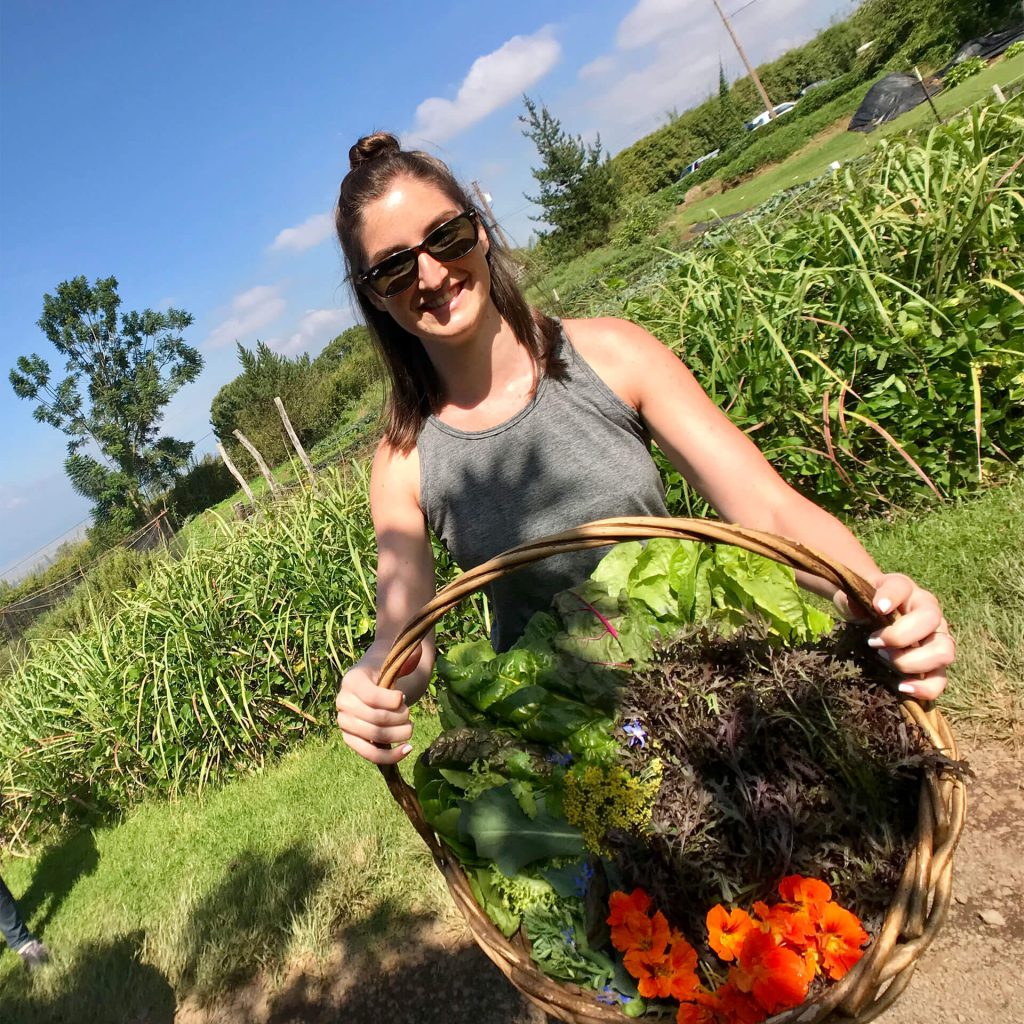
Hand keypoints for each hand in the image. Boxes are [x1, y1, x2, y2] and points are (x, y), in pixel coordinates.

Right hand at [336, 646, 421, 764]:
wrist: (375, 681)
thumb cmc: (387, 670)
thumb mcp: (394, 660)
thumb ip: (406, 658)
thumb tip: (417, 653)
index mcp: (352, 679)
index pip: (372, 696)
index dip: (393, 701)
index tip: (403, 698)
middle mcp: (343, 701)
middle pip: (376, 718)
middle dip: (400, 718)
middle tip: (409, 713)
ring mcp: (344, 722)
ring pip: (375, 736)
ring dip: (398, 734)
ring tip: (410, 728)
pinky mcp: (351, 739)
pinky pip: (369, 753)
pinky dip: (390, 755)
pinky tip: (407, 749)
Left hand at [838, 573, 952, 700]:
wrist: (875, 619)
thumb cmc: (865, 606)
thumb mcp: (853, 600)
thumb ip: (852, 603)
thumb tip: (856, 609)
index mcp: (905, 590)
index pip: (900, 587)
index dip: (891, 596)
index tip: (877, 608)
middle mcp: (929, 612)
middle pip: (931, 619)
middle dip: (901, 635)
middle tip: (874, 643)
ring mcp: (937, 638)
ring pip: (944, 651)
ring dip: (913, 660)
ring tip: (888, 661)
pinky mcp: (935, 664)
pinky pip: (940, 679)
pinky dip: (925, 687)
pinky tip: (902, 687)